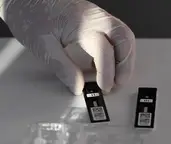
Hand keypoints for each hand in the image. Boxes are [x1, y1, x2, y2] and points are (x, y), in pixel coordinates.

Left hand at [3, 0, 135, 94]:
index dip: (107, 72)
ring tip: (115, 77)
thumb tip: (78, 86)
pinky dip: (117, 53)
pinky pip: (116, 37)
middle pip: (124, 39)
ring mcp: (98, 18)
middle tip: (117, 83)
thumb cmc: (30, 14)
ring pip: (124, 37)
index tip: (104, 87)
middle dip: (125, 65)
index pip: (105, 49)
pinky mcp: (96, 21)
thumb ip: (62, 67)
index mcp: (82, 23)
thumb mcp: (42, 45)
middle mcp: (95, 18)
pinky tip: (105, 64)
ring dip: (124, 59)